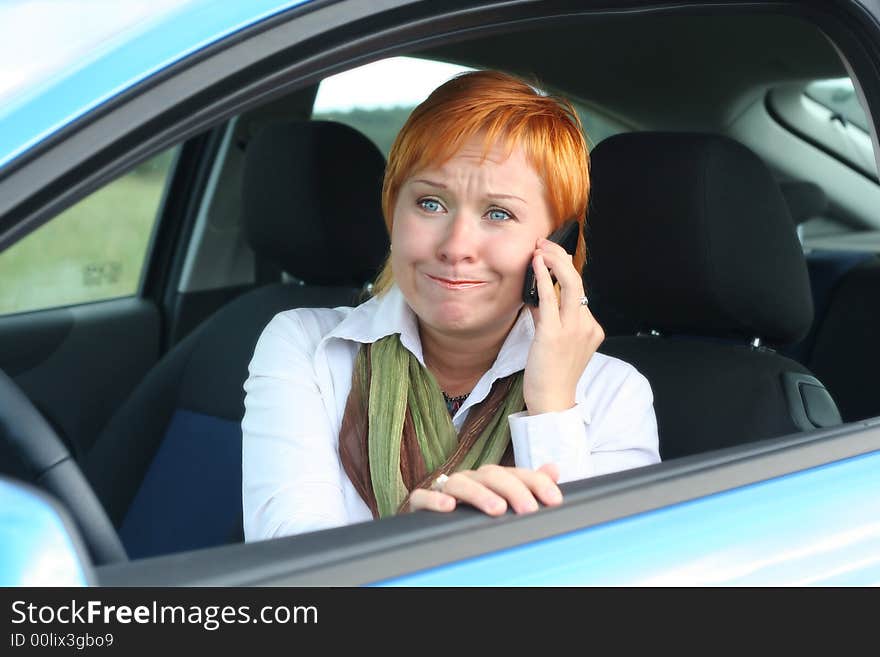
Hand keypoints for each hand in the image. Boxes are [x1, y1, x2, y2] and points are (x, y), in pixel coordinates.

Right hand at [408, 463, 562, 515]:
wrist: (434, 523)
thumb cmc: (474, 511)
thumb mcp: (505, 499)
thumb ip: (528, 485)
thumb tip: (553, 469)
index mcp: (490, 478)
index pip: (515, 473)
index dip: (536, 483)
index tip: (553, 500)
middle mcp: (470, 479)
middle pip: (491, 474)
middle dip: (512, 490)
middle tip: (528, 509)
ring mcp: (444, 489)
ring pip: (461, 482)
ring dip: (480, 494)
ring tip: (496, 509)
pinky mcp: (421, 502)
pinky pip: (423, 496)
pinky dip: (434, 499)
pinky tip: (449, 507)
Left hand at [523, 236, 604, 413]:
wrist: (552, 403)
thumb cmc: (552, 376)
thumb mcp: (557, 343)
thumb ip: (550, 319)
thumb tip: (537, 298)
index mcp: (592, 328)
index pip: (579, 292)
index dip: (564, 270)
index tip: (551, 256)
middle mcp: (587, 326)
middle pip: (579, 281)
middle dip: (562, 257)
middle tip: (545, 244)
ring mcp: (573, 329)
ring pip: (570, 284)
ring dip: (554, 261)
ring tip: (540, 248)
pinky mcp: (554, 334)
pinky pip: (550, 298)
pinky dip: (543, 277)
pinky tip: (536, 264)